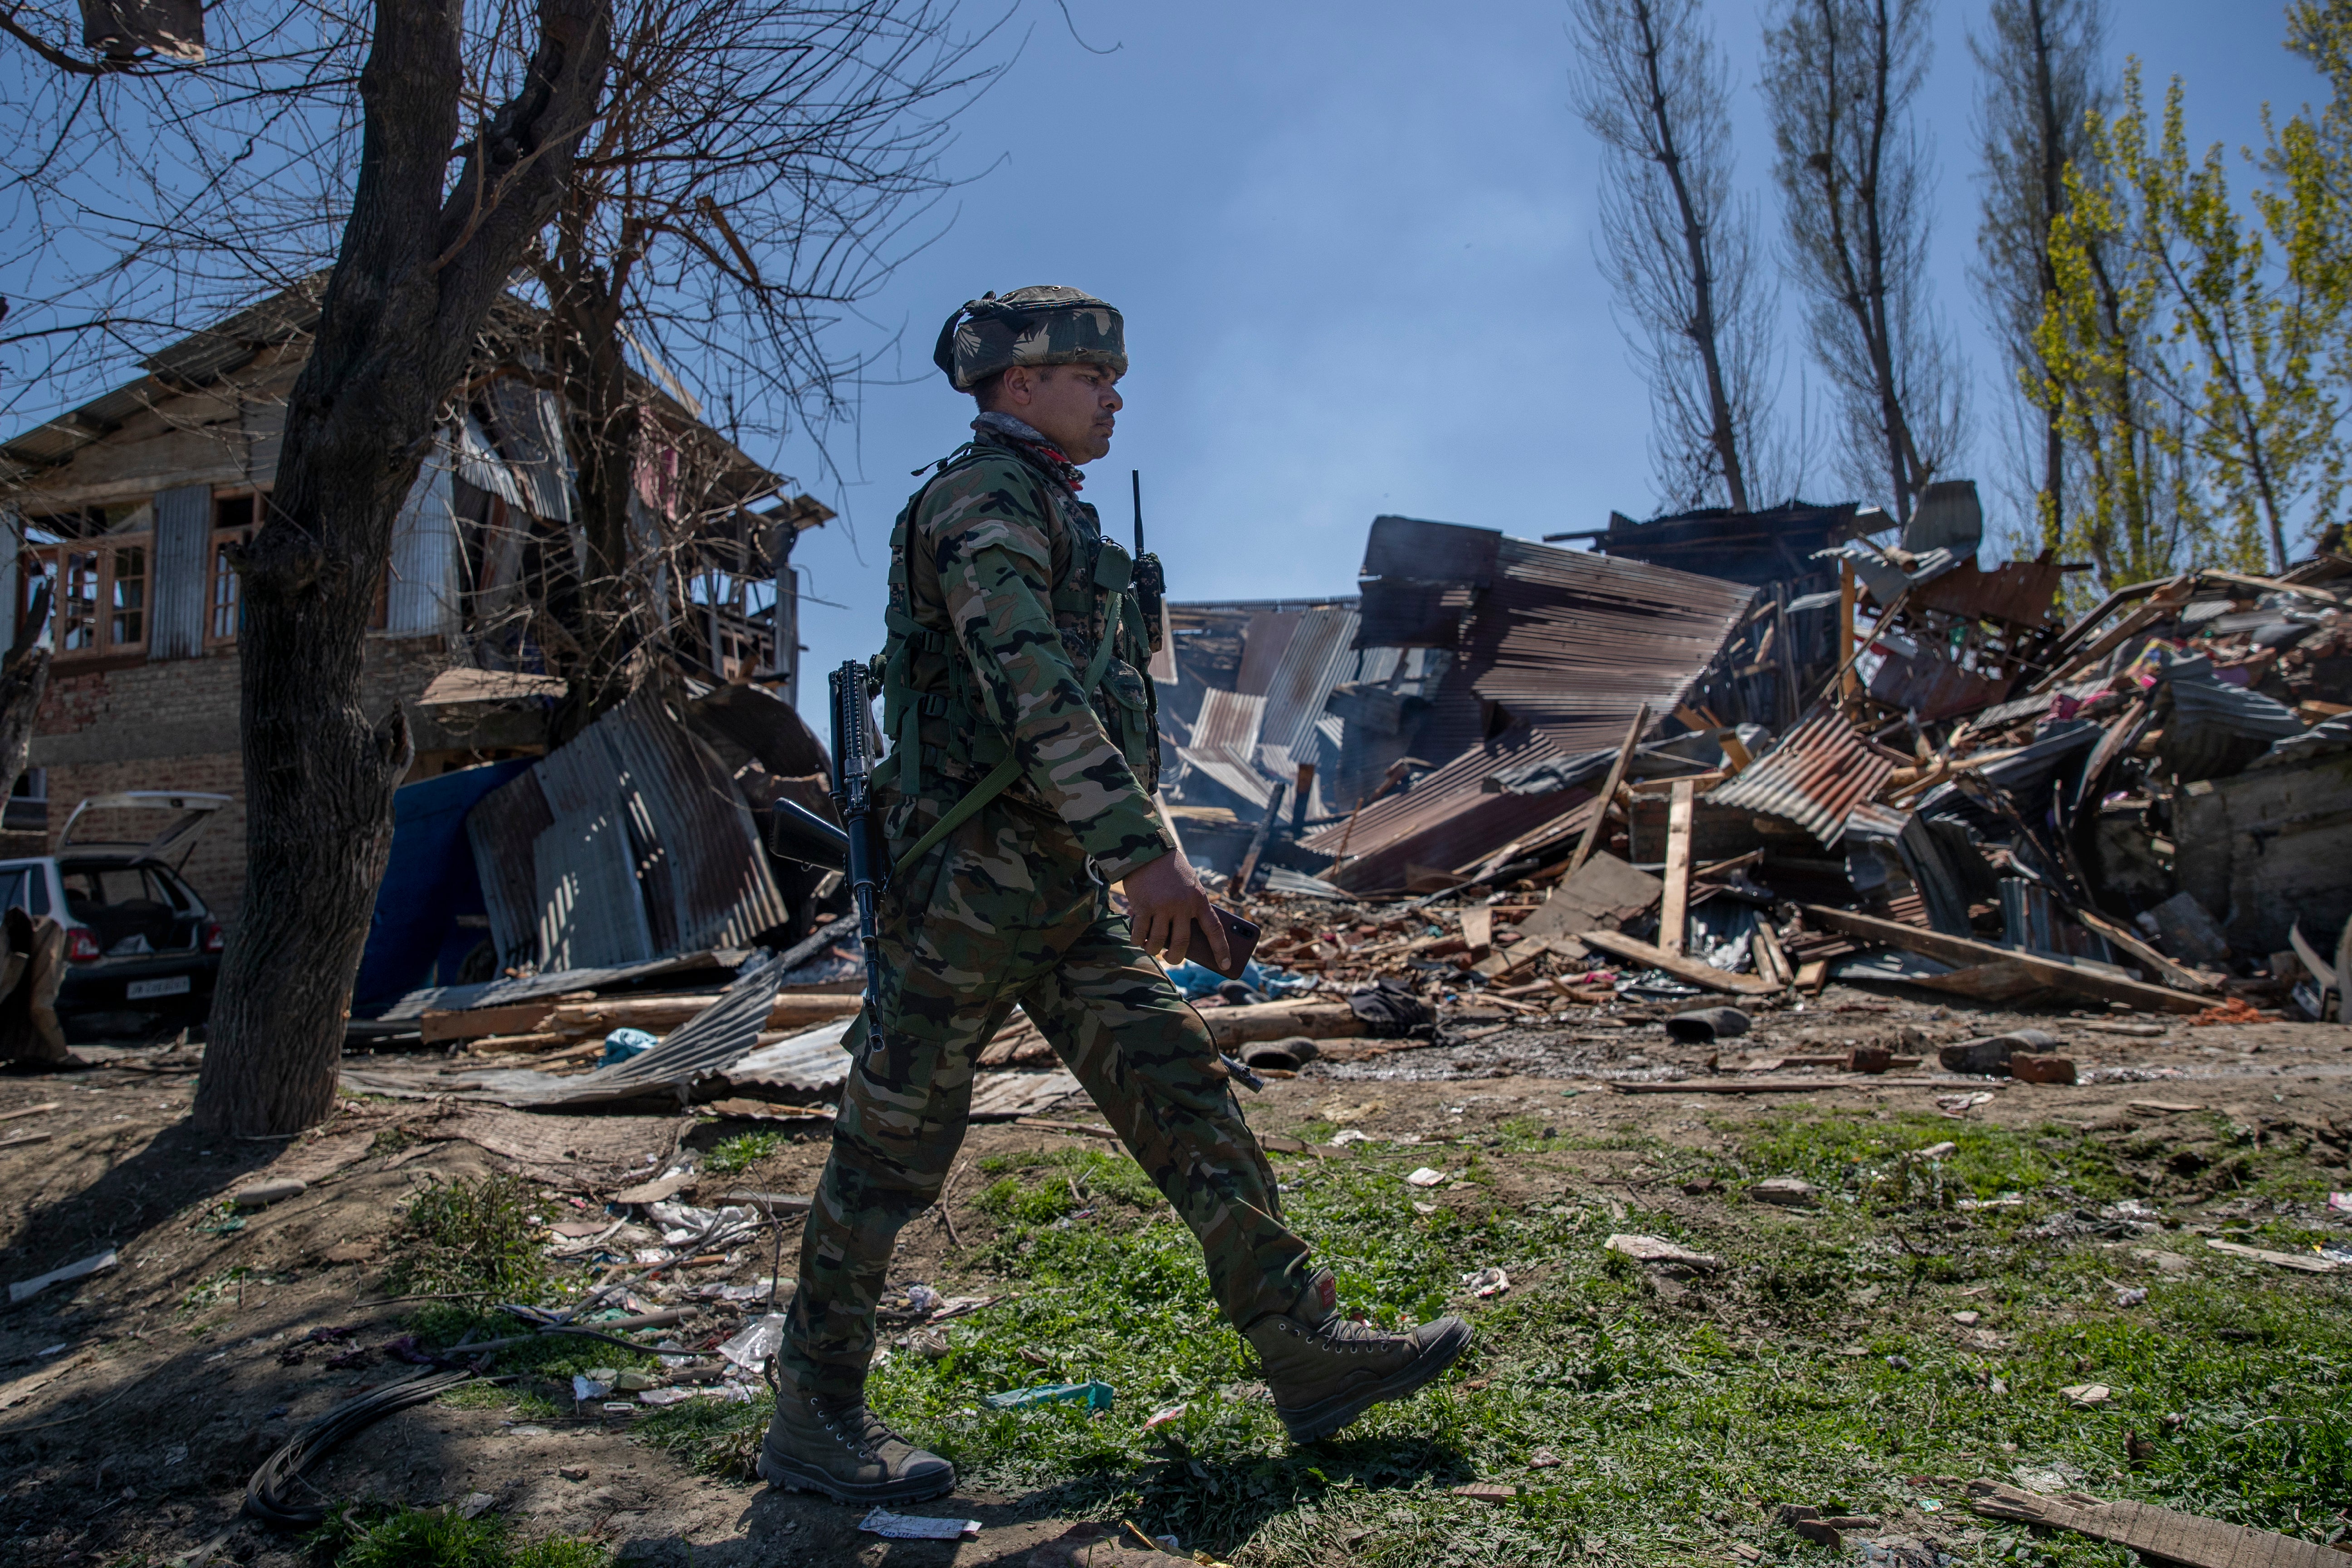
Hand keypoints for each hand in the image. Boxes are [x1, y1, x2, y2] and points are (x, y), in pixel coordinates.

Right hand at [1121, 849, 1231, 971]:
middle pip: (1182, 943)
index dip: (1221, 949)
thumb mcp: (1190, 886)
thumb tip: (1182, 939)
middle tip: (1170, 958)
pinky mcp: (1143, 906)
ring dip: (1153, 949)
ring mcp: (1162, 907)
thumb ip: (1191, 908)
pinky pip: (1140, 933)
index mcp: (1199, 900)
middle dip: (1175, 958)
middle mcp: (1183, 905)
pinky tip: (1138, 939)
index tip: (1225, 965)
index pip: (1215, 930)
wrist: (1148, 851)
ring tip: (1150, 947)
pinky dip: (1138, 940)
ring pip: (1158, 942)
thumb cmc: (1171, 871)